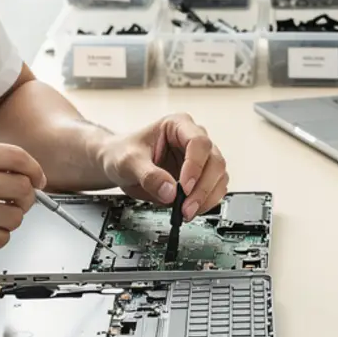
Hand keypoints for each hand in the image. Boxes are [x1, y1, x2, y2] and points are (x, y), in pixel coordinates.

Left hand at [99, 113, 228, 217]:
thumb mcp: (128, 162)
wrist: (118, 163)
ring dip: (207, 197)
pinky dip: (206, 202)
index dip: (194, 165)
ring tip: (186, 211)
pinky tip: (191, 209)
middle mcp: (193, 139)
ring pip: (219, 176)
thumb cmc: (122, 153)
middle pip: (214, 161)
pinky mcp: (200, 176)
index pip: (198, 142)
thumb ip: (149, 176)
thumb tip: (169, 192)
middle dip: (202, 188)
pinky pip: (214, 189)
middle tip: (185, 207)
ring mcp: (200, 159)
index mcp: (178, 125)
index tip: (183, 187)